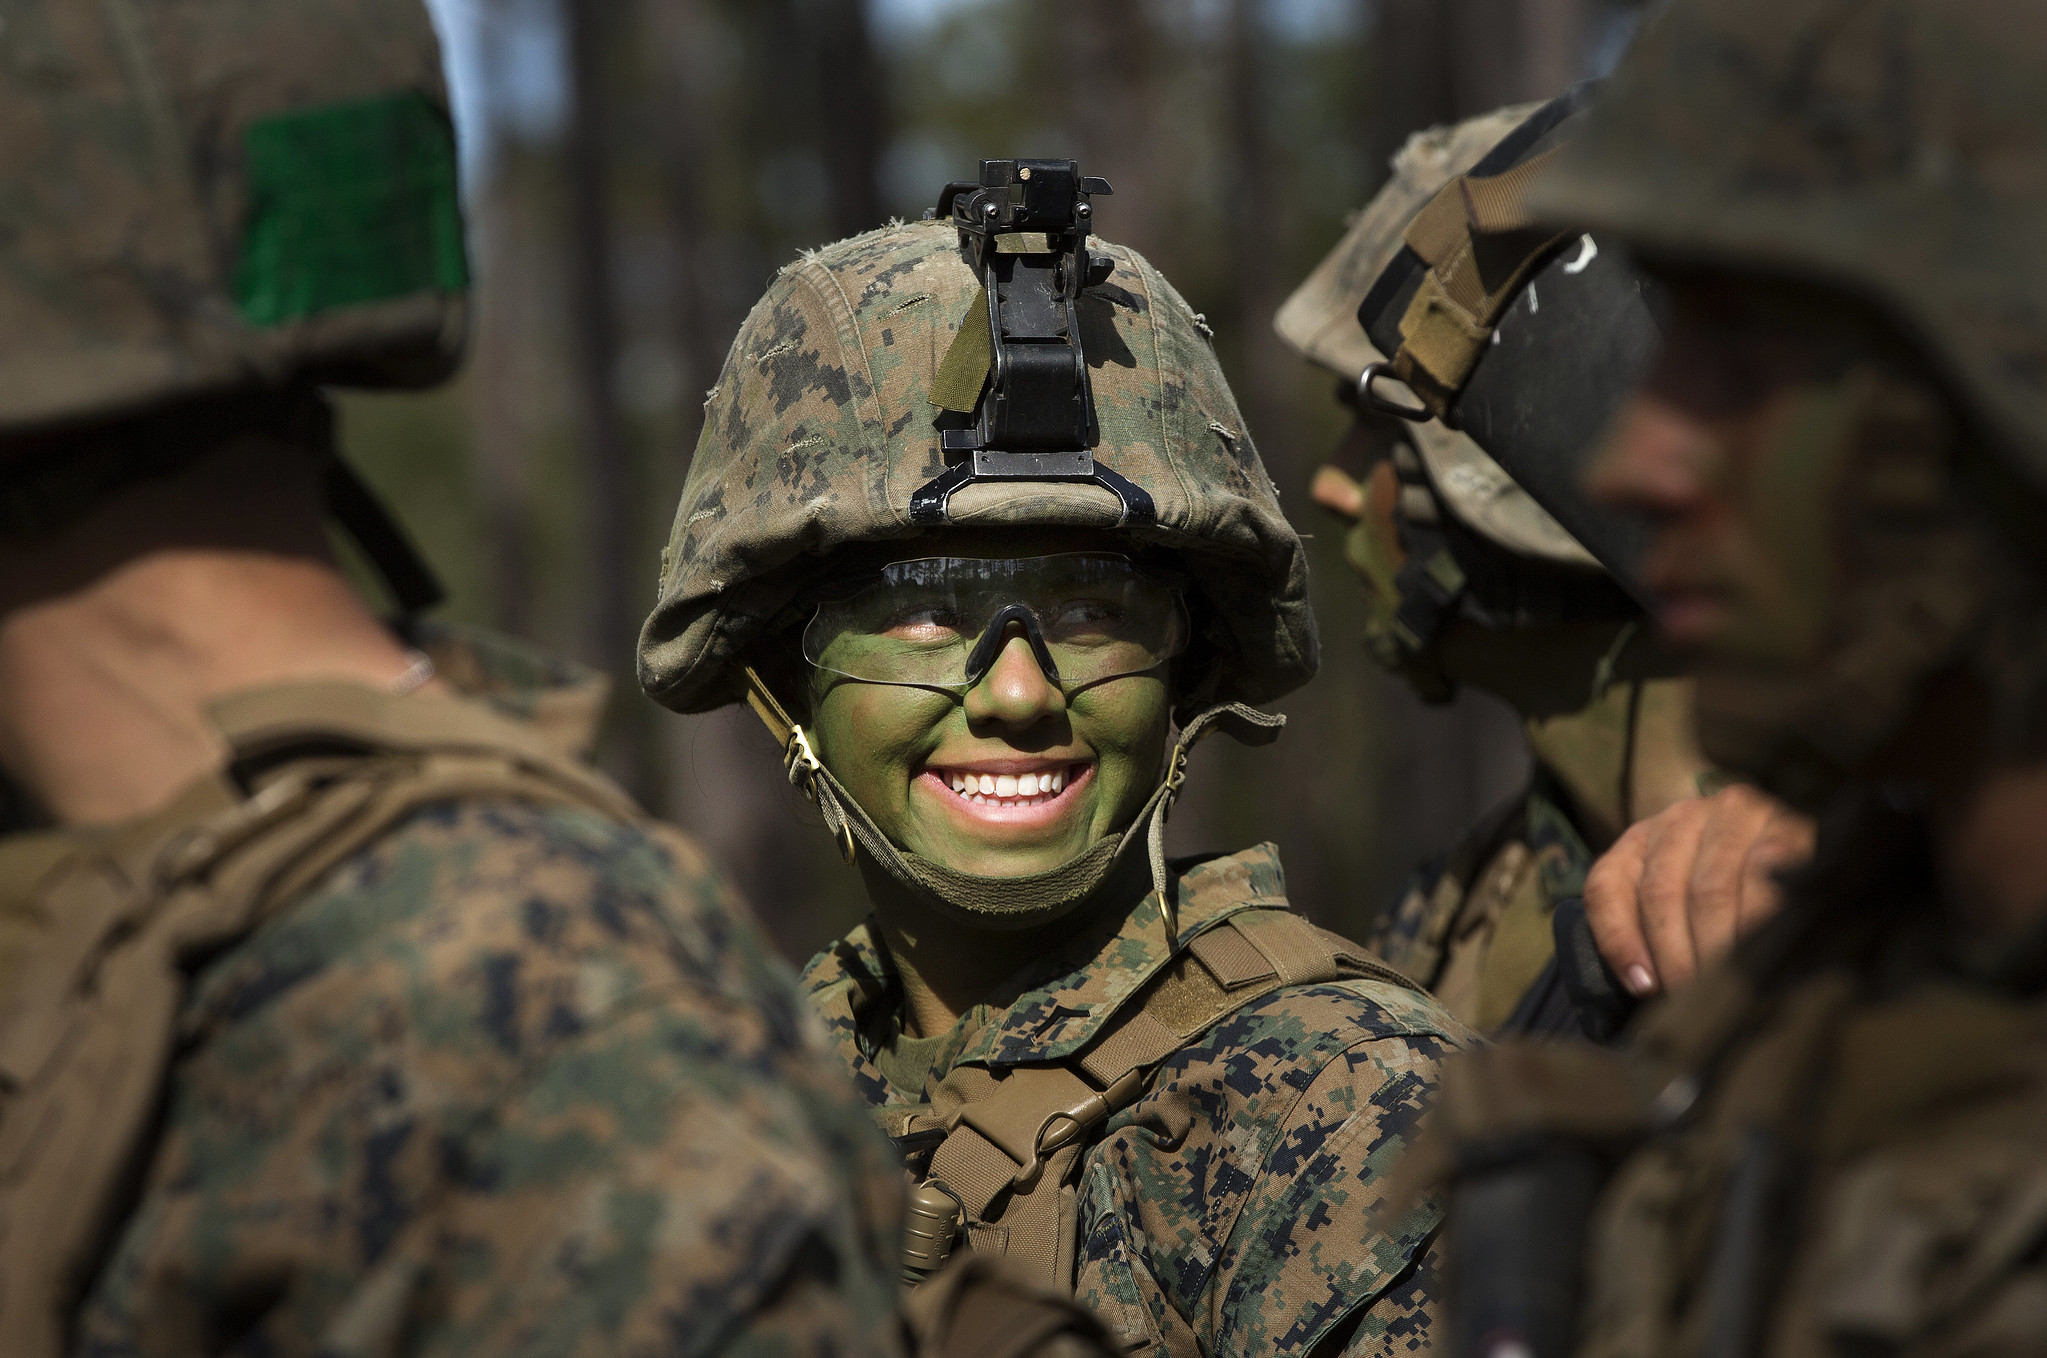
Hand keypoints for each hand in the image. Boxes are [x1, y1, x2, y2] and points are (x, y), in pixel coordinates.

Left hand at [1583, 784, 1815, 997]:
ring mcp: (1731, 817)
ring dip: (1714, 946)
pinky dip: (1758, 921)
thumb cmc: (1727, 892)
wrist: (1799, 850)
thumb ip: (1651, 934)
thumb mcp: (1677, 906)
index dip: (1619, 940)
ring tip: (1724, 987)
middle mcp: (1679, 821)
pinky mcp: (1781, 826)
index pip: (1608, 886)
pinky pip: (1763, 880)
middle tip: (1692, 1000)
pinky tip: (1763, 948)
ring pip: (1710, 890)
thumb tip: (1645, 989)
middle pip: (1660, 893)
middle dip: (1674, 956)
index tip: (1643, 986)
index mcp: (1639, 842)